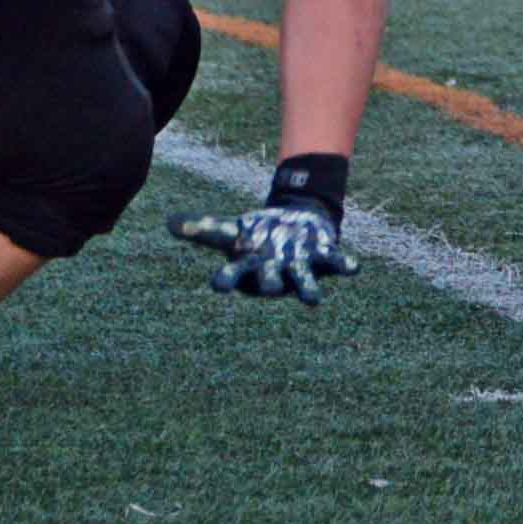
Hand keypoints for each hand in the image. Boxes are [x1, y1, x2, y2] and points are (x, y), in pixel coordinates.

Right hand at [168, 200, 357, 303]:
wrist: (294, 225)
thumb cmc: (258, 234)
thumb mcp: (231, 229)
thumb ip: (203, 229)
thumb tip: (168, 223)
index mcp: (248, 267)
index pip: (232, 277)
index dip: (226, 280)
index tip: (217, 284)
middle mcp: (274, 273)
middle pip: (269, 283)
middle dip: (270, 285)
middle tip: (270, 287)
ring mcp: (299, 268)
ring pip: (303, 284)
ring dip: (308, 291)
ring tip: (313, 300)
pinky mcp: (322, 258)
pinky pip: (335, 263)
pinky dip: (345, 266)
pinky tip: (354, 267)